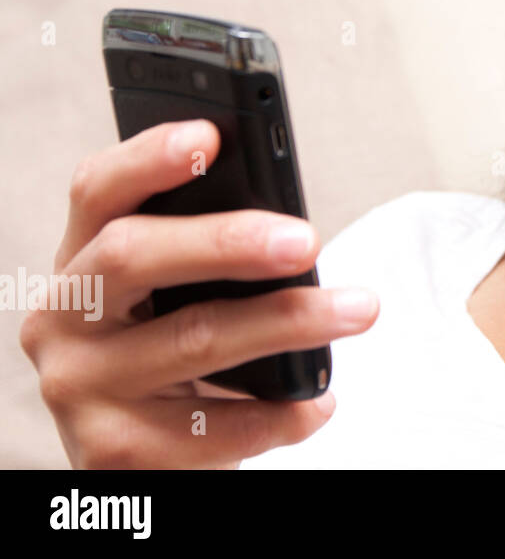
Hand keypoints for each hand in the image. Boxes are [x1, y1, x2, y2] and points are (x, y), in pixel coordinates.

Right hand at [20, 120, 378, 467]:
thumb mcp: (179, 291)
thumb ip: (210, 250)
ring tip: (359, 310)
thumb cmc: (180, 346)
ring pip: (193, 340)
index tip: (211, 135)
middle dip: (229, 240)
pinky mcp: (112, 452)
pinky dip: (279, 413)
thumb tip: (290, 225)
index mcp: (81, 259)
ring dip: (289, 322)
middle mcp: (62, 318)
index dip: (148, 158)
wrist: (151, 453)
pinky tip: (320, 400)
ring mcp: (78, 387)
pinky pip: (210, 428)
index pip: (97, 190)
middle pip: (134, 256)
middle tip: (308, 241)